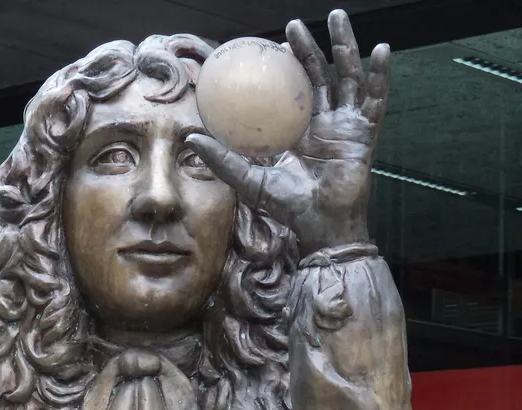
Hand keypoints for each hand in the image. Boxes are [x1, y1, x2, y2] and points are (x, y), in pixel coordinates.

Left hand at [188, 9, 388, 255]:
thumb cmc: (288, 208)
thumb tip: (191, 138)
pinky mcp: (364, 134)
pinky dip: (380, 76)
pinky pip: (375, 100)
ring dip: (344, 46)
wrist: (320, 226)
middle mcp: (324, 124)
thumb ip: (223, 159)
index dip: (284, 68)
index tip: (272, 45)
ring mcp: (345, 126)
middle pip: (318, 76)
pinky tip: (381, 50)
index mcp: (299, 132)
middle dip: (308, 48)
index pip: (291, 91)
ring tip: (336, 17)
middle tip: (294, 24)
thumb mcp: (249, 180)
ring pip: (346, 77)